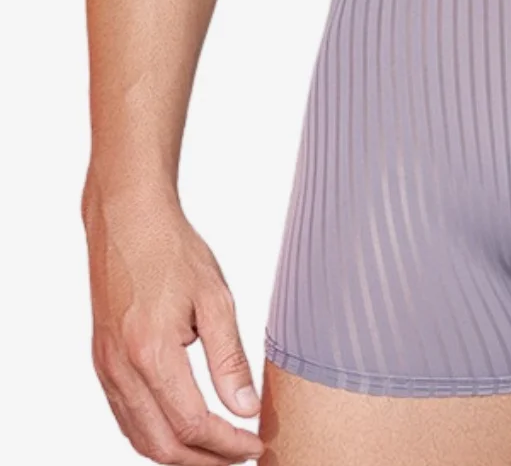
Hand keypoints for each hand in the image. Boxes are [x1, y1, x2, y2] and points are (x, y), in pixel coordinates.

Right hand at [82, 177, 263, 462]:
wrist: (127, 221)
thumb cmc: (173, 251)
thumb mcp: (215, 298)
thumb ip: (229, 359)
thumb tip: (246, 408)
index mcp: (153, 353)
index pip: (192, 424)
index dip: (227, 444)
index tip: (255, 445)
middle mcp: (122, 369)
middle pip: (162, 444)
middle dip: (205, 460)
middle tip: (240, 456)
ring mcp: (107, 368)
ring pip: (139, 438)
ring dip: (178, 454)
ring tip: (217, 451)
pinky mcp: (102, 362)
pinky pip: (125, 416)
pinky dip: (153, 435)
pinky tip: (181, 430)